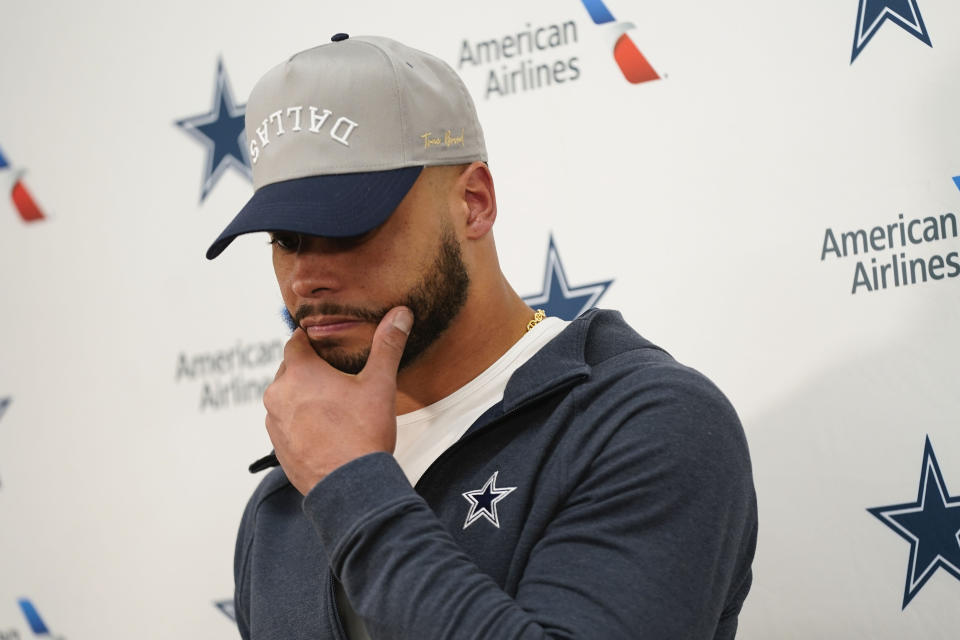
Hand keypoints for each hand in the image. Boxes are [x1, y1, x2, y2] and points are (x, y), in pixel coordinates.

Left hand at [263, 306, 412, 494]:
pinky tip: (326, 430)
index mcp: (299, 373)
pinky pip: (286, 424)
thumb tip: (400, 314)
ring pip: (286, 398)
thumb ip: (387, 345)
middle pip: (290, 370)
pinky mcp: (278, 448)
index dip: (311, 340)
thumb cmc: (363, 434)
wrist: (350, 486)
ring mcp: (275, 424)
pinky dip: (300, 422)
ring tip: (333, 405)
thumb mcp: (380, 384)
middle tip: (336, 375)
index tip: (326, 342)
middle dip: (309, 370)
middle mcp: (278, 395)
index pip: (295, 342)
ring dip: (303, 397)